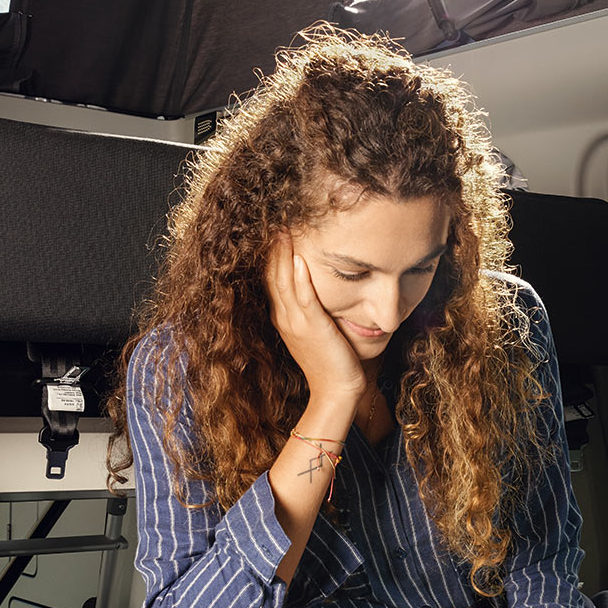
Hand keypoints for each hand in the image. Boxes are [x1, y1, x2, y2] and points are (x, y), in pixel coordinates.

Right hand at [265, 235, 365, 400]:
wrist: (336, 389)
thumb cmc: (330, 359)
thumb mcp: (314, 329)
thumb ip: (310, 307)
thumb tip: (314, 284)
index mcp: (283, 316)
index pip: (271, 277)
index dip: (270, 252)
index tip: (274, 228)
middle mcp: (284, 317)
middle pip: (272, 274)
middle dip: (273, 246)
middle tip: (274, 218)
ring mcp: (296, 323)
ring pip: (283, 282)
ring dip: (282, 255)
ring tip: (282, 229)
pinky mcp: (313, 328)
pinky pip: (304, 300)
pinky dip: (300, 279)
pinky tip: (299, 260)